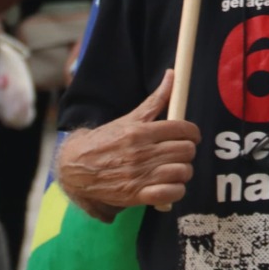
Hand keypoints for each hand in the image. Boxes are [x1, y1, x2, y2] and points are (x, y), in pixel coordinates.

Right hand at [56, 71, 200, 218]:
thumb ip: (155, 100)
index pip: (182, 129)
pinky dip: (176, 190)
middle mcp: (141, 153)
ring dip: (183, 170)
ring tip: (175, 168)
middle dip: (187, 150)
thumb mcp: (129, 119)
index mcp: (140, 132)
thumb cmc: (105, 141)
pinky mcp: (136, 195)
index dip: (192, 132)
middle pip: (186, 151)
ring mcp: (139, 175)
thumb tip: (172, 74)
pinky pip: (171, 194)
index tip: (191, 136)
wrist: (76, 167)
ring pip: (182, 171)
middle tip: (179, 152)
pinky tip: (170, 184)